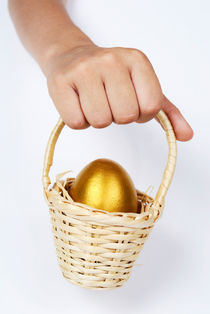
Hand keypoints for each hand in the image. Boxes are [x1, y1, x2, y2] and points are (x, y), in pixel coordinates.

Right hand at [45, 44, 192, 140]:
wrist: (70, 56)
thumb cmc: (110, 76)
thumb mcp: (142, 87)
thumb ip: (166, 113)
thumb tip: (186, 135)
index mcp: (136, 60)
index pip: (151, 107)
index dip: (141, 113)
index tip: (131, 103)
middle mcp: (111, 60)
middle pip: (125, 116)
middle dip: (118, 116)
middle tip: (109, 102)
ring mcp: (83, 70)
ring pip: (100, 121)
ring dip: (98, 119)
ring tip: (93, 102)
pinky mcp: (60, 83)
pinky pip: (76, 123)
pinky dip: (79, 121)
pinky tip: (78, 104)